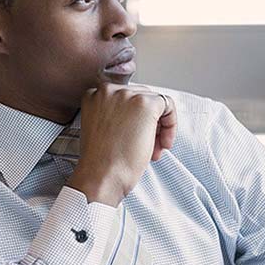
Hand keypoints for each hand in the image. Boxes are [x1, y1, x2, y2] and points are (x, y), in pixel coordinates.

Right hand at [66, 84, 176, 206]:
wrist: (101, 174)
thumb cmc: (101, 160)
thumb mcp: (102, 127)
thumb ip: (115, 114)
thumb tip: (137, 115)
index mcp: (94, 95)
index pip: (125, 98)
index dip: (135, 118)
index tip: (136, 133)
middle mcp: (108, 90)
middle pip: (140, 97)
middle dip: (149, 122)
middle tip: (150, 144)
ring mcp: (126, 95)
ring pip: (155, 101)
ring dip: (159, 125)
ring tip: (154, 148)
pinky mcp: (145, 104)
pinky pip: (168, 105)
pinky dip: (171, 123)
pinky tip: (163, 143)